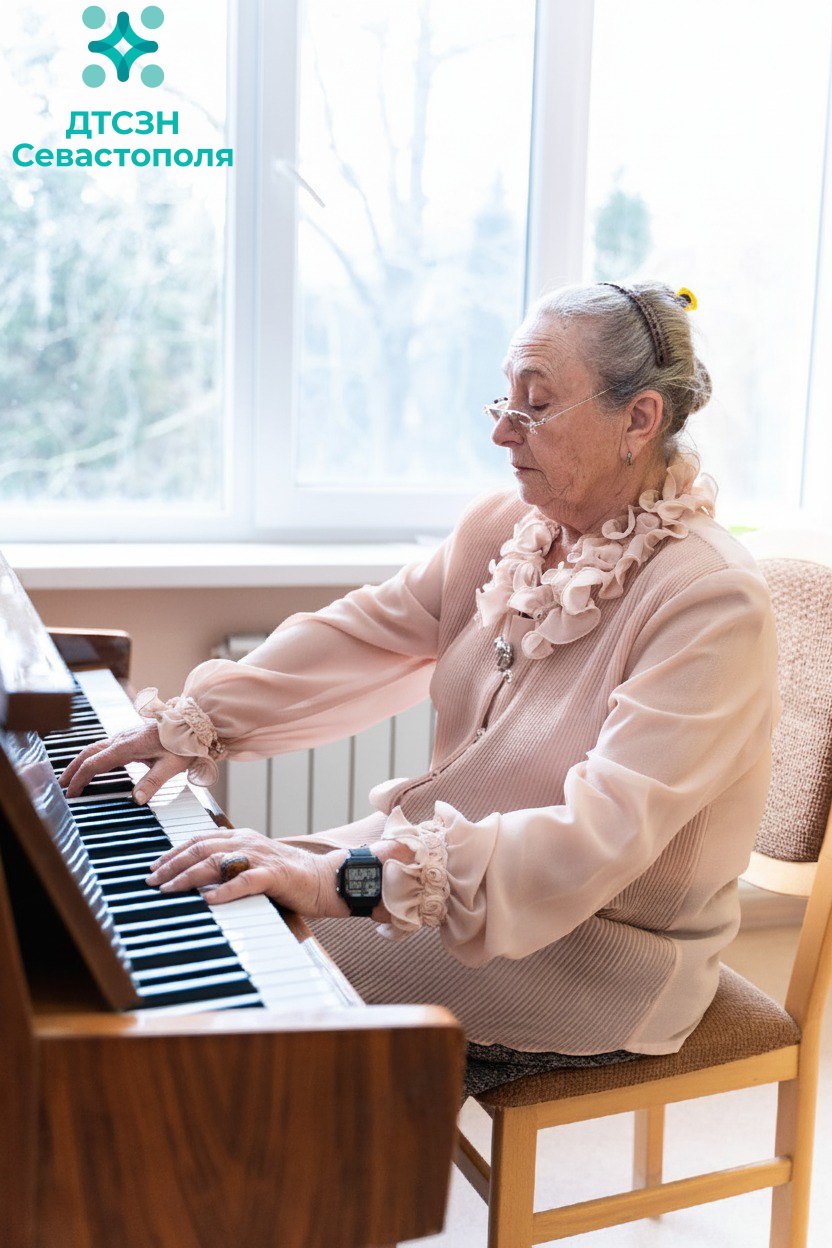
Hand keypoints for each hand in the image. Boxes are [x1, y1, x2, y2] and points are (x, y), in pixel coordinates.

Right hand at [59, 722, 187, 801]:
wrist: (193, 723)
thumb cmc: (184, 743)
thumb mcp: (172, 765)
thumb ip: (153, 782)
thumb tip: (137, 799)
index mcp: (128, 746)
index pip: (95, 764)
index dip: (80, 779)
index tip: (72, 793)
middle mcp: (122, 739)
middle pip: (89, 753)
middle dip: (73, 768)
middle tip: (62, 785)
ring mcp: (125, 736)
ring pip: (96, 748)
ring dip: (82, 761)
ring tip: (73, 777)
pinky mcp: (131, 737)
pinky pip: (106, 746)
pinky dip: (94, 757)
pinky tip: (96, 766)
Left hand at [144, 827, 347, 915]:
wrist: (324, 878)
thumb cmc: (287, 876)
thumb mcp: (253, 864)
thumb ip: (229, 865)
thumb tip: (197, 879)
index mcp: (241, 837)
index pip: (199, 839)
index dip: (173, 852)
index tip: (154, 866)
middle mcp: (247, 842)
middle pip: (200, 848)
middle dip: (172, 864)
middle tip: (152, 880)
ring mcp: (260, 857)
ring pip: (216, 862)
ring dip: (188, 876)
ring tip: (169, 889)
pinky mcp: (273, 875)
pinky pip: (244, 881)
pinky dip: (224, 890)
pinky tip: (209, 899)